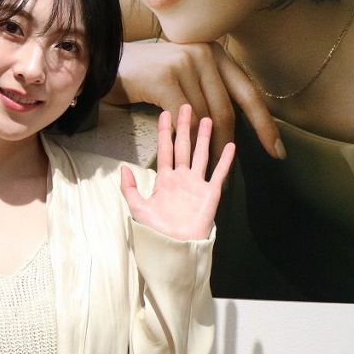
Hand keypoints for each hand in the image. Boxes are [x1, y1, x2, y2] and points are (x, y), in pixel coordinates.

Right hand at [107, 39, 284, 163]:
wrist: (103, 62)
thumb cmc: (144, 75)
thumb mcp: (182, 74)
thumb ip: (205, 88)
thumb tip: (228, 123)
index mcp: (215, 53)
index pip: (248, 92)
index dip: (264, 124)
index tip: (276, 150)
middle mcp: (205, 54)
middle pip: (228, 111)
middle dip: (231, 147)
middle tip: (233, 176)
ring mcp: (186, 63)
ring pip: (206, 120)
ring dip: (208, 151)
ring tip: (207, 173)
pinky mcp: (166, 78)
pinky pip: (184, 120)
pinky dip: (187, 143)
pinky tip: (187, 160)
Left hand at [121, 105, 233, 239]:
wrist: (175, 247)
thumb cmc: (156, 230)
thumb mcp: (138, 208)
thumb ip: (130, 188)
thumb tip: (124, 167)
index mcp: (165, 180)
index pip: (165, 150)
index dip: (165, 132)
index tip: (165, 112)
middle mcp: (182, 178)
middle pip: (184, 147)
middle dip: (184, 127)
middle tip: (186, 105)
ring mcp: (197, 184)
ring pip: (201, 155)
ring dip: (204, 137)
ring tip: (207, 118)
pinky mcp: (210, 194)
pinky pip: (219, 173)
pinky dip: (225, 160)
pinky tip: (230, 144)